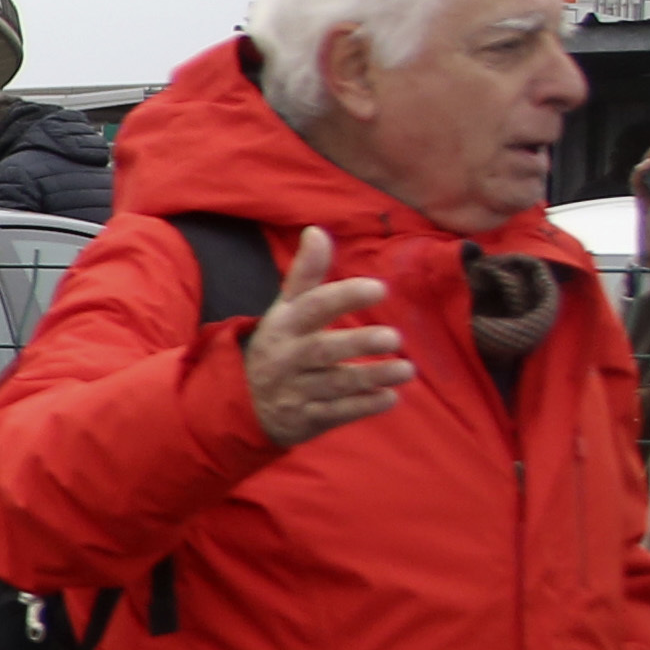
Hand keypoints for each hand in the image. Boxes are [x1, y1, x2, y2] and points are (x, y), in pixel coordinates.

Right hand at [240, 227, 410, 445]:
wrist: (242, 406)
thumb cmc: (278, 347)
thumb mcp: (285, 310)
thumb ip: (305, 273)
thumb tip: (317, 231)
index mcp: (285, 325)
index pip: (313, 306)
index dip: (345, 296)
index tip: (379, 288)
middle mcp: (288, 357)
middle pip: (323, 349)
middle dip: (359, 343)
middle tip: (395, 337)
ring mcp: (296, 390)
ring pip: (336, 384)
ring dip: (372, 377)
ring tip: (407, 370)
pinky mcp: (306, 418)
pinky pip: (337, 413)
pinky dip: (364, 407)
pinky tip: (390, 397)